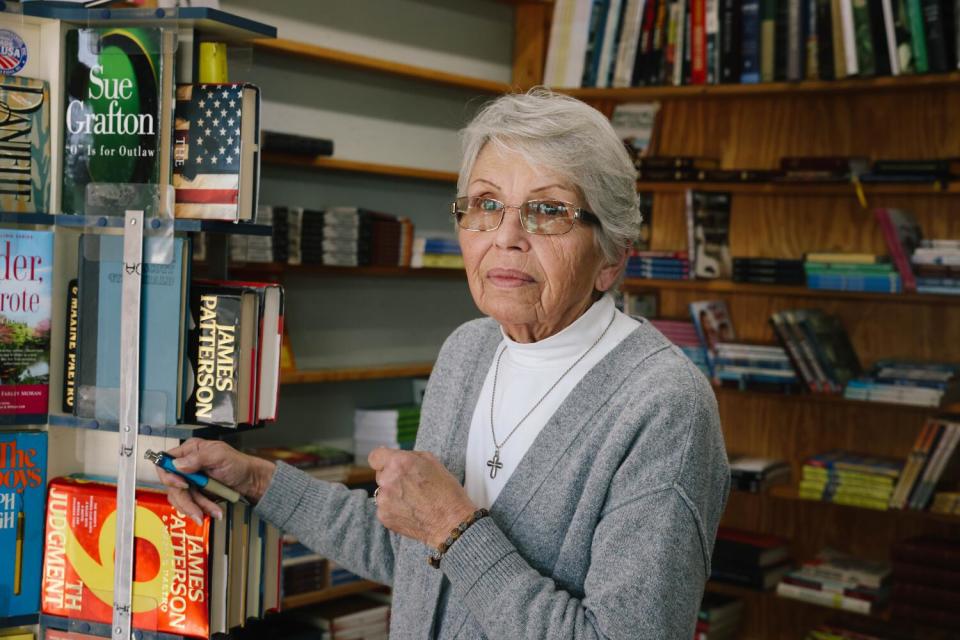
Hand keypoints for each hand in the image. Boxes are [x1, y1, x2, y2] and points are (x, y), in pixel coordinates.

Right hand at [154, 437, 275, 524]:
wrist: (250, 481)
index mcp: (190, 451)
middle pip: (172, 486)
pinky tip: (215, 511)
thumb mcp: (220, 456)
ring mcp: (190, 481)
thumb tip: (177, 464)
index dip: (169, 475)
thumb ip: (198, 458)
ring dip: (196, 507)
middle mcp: (186, 465)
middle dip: (186, 500)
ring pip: (180, 498)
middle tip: (197, 510)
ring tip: (214, 511)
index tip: (183, 485)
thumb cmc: (238, 464)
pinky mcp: (195, 493)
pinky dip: (202, 510)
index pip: (166, 462)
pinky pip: (190, 505)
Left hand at [368, 447, 476, 547]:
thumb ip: (409, 456)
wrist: (451, 522)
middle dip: (392, 477)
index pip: (375, 456)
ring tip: (413, 501)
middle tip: (412, 486)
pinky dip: (394, 509)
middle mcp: (387, 480)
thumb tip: (394, 456)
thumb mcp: (432, 461)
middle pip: (380, 474)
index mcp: (399, 463)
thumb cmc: (446, 491)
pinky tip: (411, 511)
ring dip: (393, 494)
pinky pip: (384, 507)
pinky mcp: (384, 516)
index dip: (382, 460)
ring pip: (382, 492)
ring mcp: (384, 500)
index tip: (388, 464)